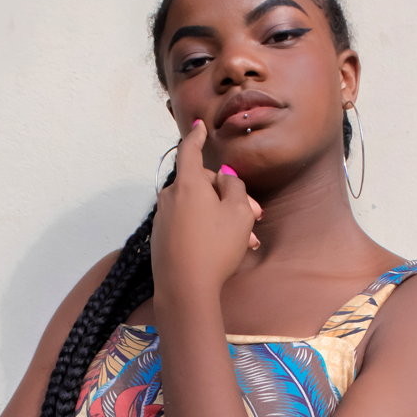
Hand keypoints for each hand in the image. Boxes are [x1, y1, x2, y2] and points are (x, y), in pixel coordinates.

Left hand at [150, 120, 262, 304]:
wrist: (185, 289)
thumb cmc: (215, 248)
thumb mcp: (239, 213)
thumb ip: (235, 187)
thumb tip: (224, 177)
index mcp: (187, 183)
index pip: (190, 150)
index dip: (197, 137)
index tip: (199, 127)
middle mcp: (170, 197)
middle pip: (201, 184)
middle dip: (228, 196)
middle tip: (254, 215)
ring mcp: (164, 219)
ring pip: (198, 209)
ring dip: (222, 218)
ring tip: (248, 240)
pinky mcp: (162, 239)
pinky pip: (188, 225)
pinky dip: (207, 230)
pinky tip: (227, 249)